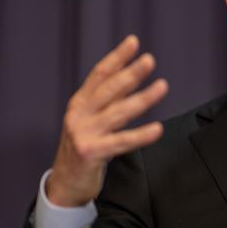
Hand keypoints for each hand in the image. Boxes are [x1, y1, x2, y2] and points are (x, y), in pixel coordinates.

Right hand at [46, 35, 167, 206]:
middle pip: (108, 89)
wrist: (64, 185)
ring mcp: (84, 133)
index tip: (133, 42)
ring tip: (162, 86)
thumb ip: (107, 102)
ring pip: (118, 112)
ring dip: (142, 98)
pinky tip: (157, 129)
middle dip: (130, 73)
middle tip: (149, 60)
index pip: (99, 75)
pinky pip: (121, 141)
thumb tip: (130, 77)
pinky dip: (141, 135)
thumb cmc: (84, 149)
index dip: (116, 57)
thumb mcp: (91, 121)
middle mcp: (79, 115)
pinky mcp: (91, 152)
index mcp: (79, 104)